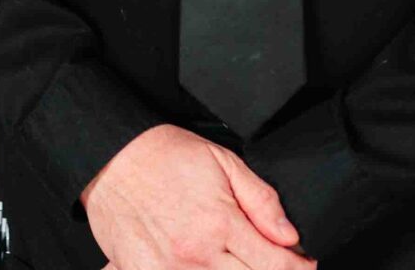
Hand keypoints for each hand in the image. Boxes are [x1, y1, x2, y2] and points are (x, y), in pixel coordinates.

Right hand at [83, 124, 312, 268]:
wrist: (109, 157)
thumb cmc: (163, 155)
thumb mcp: (222, 161)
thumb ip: (261, 200)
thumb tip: (290, 236)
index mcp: (221, 223)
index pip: (275, 264)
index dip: (298, 268)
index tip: (305, 265)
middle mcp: (197, 253)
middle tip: (272, 262)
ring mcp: (170, 269)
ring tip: (233, 259)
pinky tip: (203, 263)